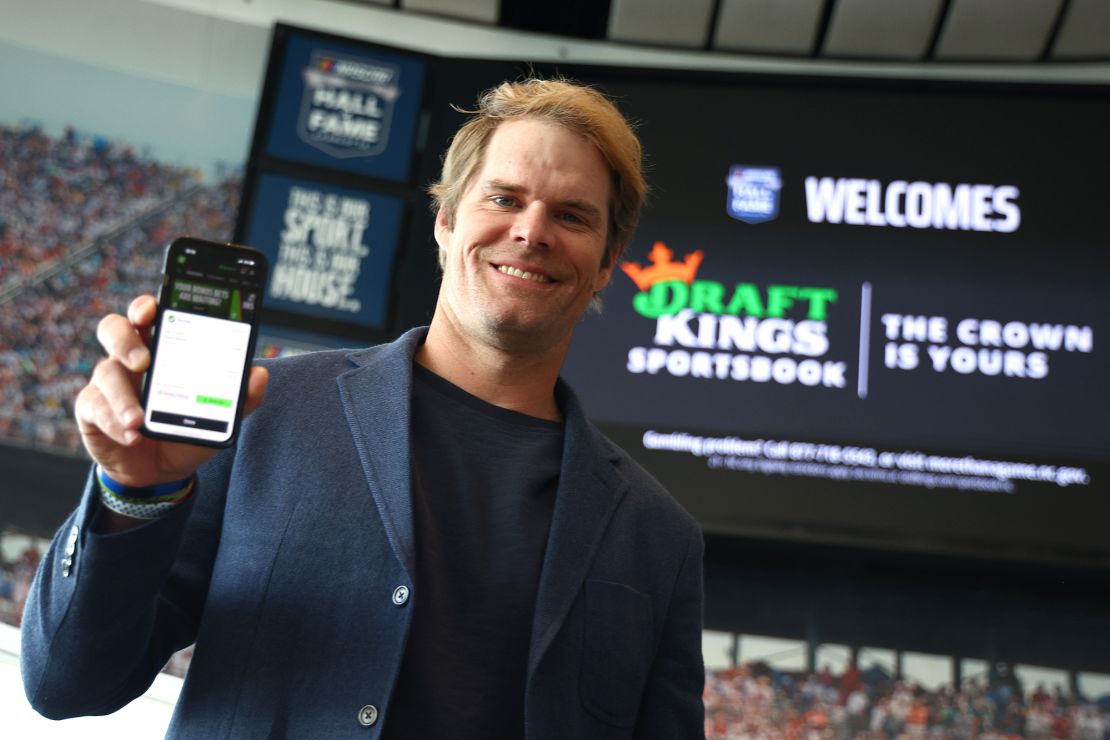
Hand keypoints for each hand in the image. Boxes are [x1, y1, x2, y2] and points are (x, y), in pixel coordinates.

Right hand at [74, 295, 268, 486]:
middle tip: (144, 361)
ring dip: (123, 397)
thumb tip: (259, 375)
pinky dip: (114, 422)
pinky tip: (132, 435)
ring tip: (140, 419)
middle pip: (114, 329)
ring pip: (105, 373)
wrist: (161, 470)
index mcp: (160, 348)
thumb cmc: (186, 429)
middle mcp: (129, 358)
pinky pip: (95, 408)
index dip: (145, 306)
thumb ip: (240, 397)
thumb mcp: (218, 415)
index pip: (147, 315)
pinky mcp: (92, 410)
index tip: (152, 309)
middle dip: (125, 339)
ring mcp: (108, 383)